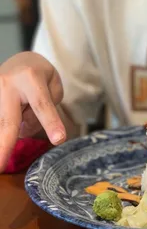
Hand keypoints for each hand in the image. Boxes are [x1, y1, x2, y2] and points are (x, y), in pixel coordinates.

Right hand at [0, 51, 65, 171]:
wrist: (22, 61)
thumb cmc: (42, 76)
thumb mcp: (53, 86)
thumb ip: (44, 108)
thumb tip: (22, 131)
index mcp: (30, 78)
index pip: (42, 105)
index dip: (50, 123)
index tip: (58, 139)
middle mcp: (6, 84)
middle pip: (8, 120)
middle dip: (4, 145)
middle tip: (0, 167)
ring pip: (3, 124)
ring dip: (11, 132)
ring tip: (25, 110)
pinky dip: (6, 130)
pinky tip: (22, 113)